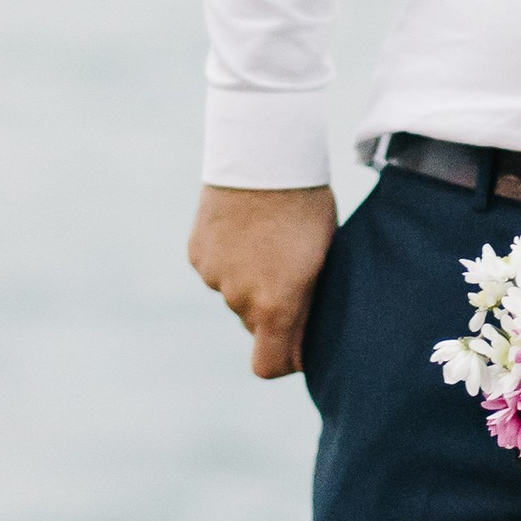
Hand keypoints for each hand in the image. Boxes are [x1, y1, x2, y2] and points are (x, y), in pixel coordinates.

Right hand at [187, 183, 336, 376]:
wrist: (264, 154)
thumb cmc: (307, 204)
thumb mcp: (324, 256)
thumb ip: (309, 301)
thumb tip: (304, 329)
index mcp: (276, 304)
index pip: (268, 366)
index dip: (286, 360)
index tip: (300, 343)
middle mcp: (239, 298)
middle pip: (255, 323)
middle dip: (272, 309)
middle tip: (291, 273)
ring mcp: (214, 276)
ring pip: (235, 295)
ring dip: (250, 281)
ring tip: (269, 242)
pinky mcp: (197, 254)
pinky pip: (216, 270)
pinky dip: (230, 261)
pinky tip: (246, 230)